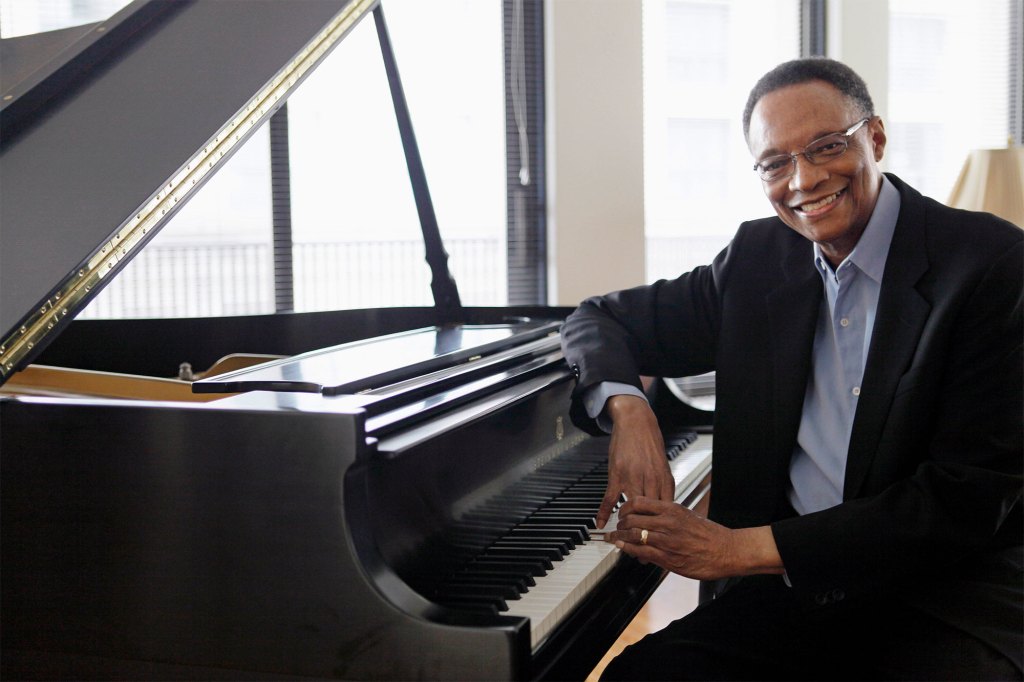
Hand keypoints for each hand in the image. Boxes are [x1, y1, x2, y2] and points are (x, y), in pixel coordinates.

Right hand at [596, 395, 674, 528]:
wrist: (635, 420)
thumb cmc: (649, 442)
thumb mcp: (662, 464)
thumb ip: (663, 484)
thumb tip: (665, 504)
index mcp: (665, 478)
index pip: (666, 509)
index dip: (663, 527)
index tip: (660, 540)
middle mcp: (651, 479)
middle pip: (650, 513)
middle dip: (646, 533)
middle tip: (642, 550)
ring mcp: (633, 477)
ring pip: (632, 508)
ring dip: (627, 526)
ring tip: (624, 541)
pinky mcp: (617, 474)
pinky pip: (610, 498)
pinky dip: (605, 512)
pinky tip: (601, 523)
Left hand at [608, 496, 784, 579]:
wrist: (728, 550)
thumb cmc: (710, 535)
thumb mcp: (687, 516)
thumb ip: (668, 516)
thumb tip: (652, 517)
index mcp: (672, 509)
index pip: (638, 502)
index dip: (624, 508)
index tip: (620, 512)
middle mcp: (667, 522)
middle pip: (632, 518)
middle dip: (619, 524)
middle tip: (615, 527)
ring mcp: (666, 540)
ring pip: (633, 535)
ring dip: (619, 537)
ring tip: (614, 538)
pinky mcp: (668, 558)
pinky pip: (641, 552)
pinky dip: (628, 550)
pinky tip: (623, 549)